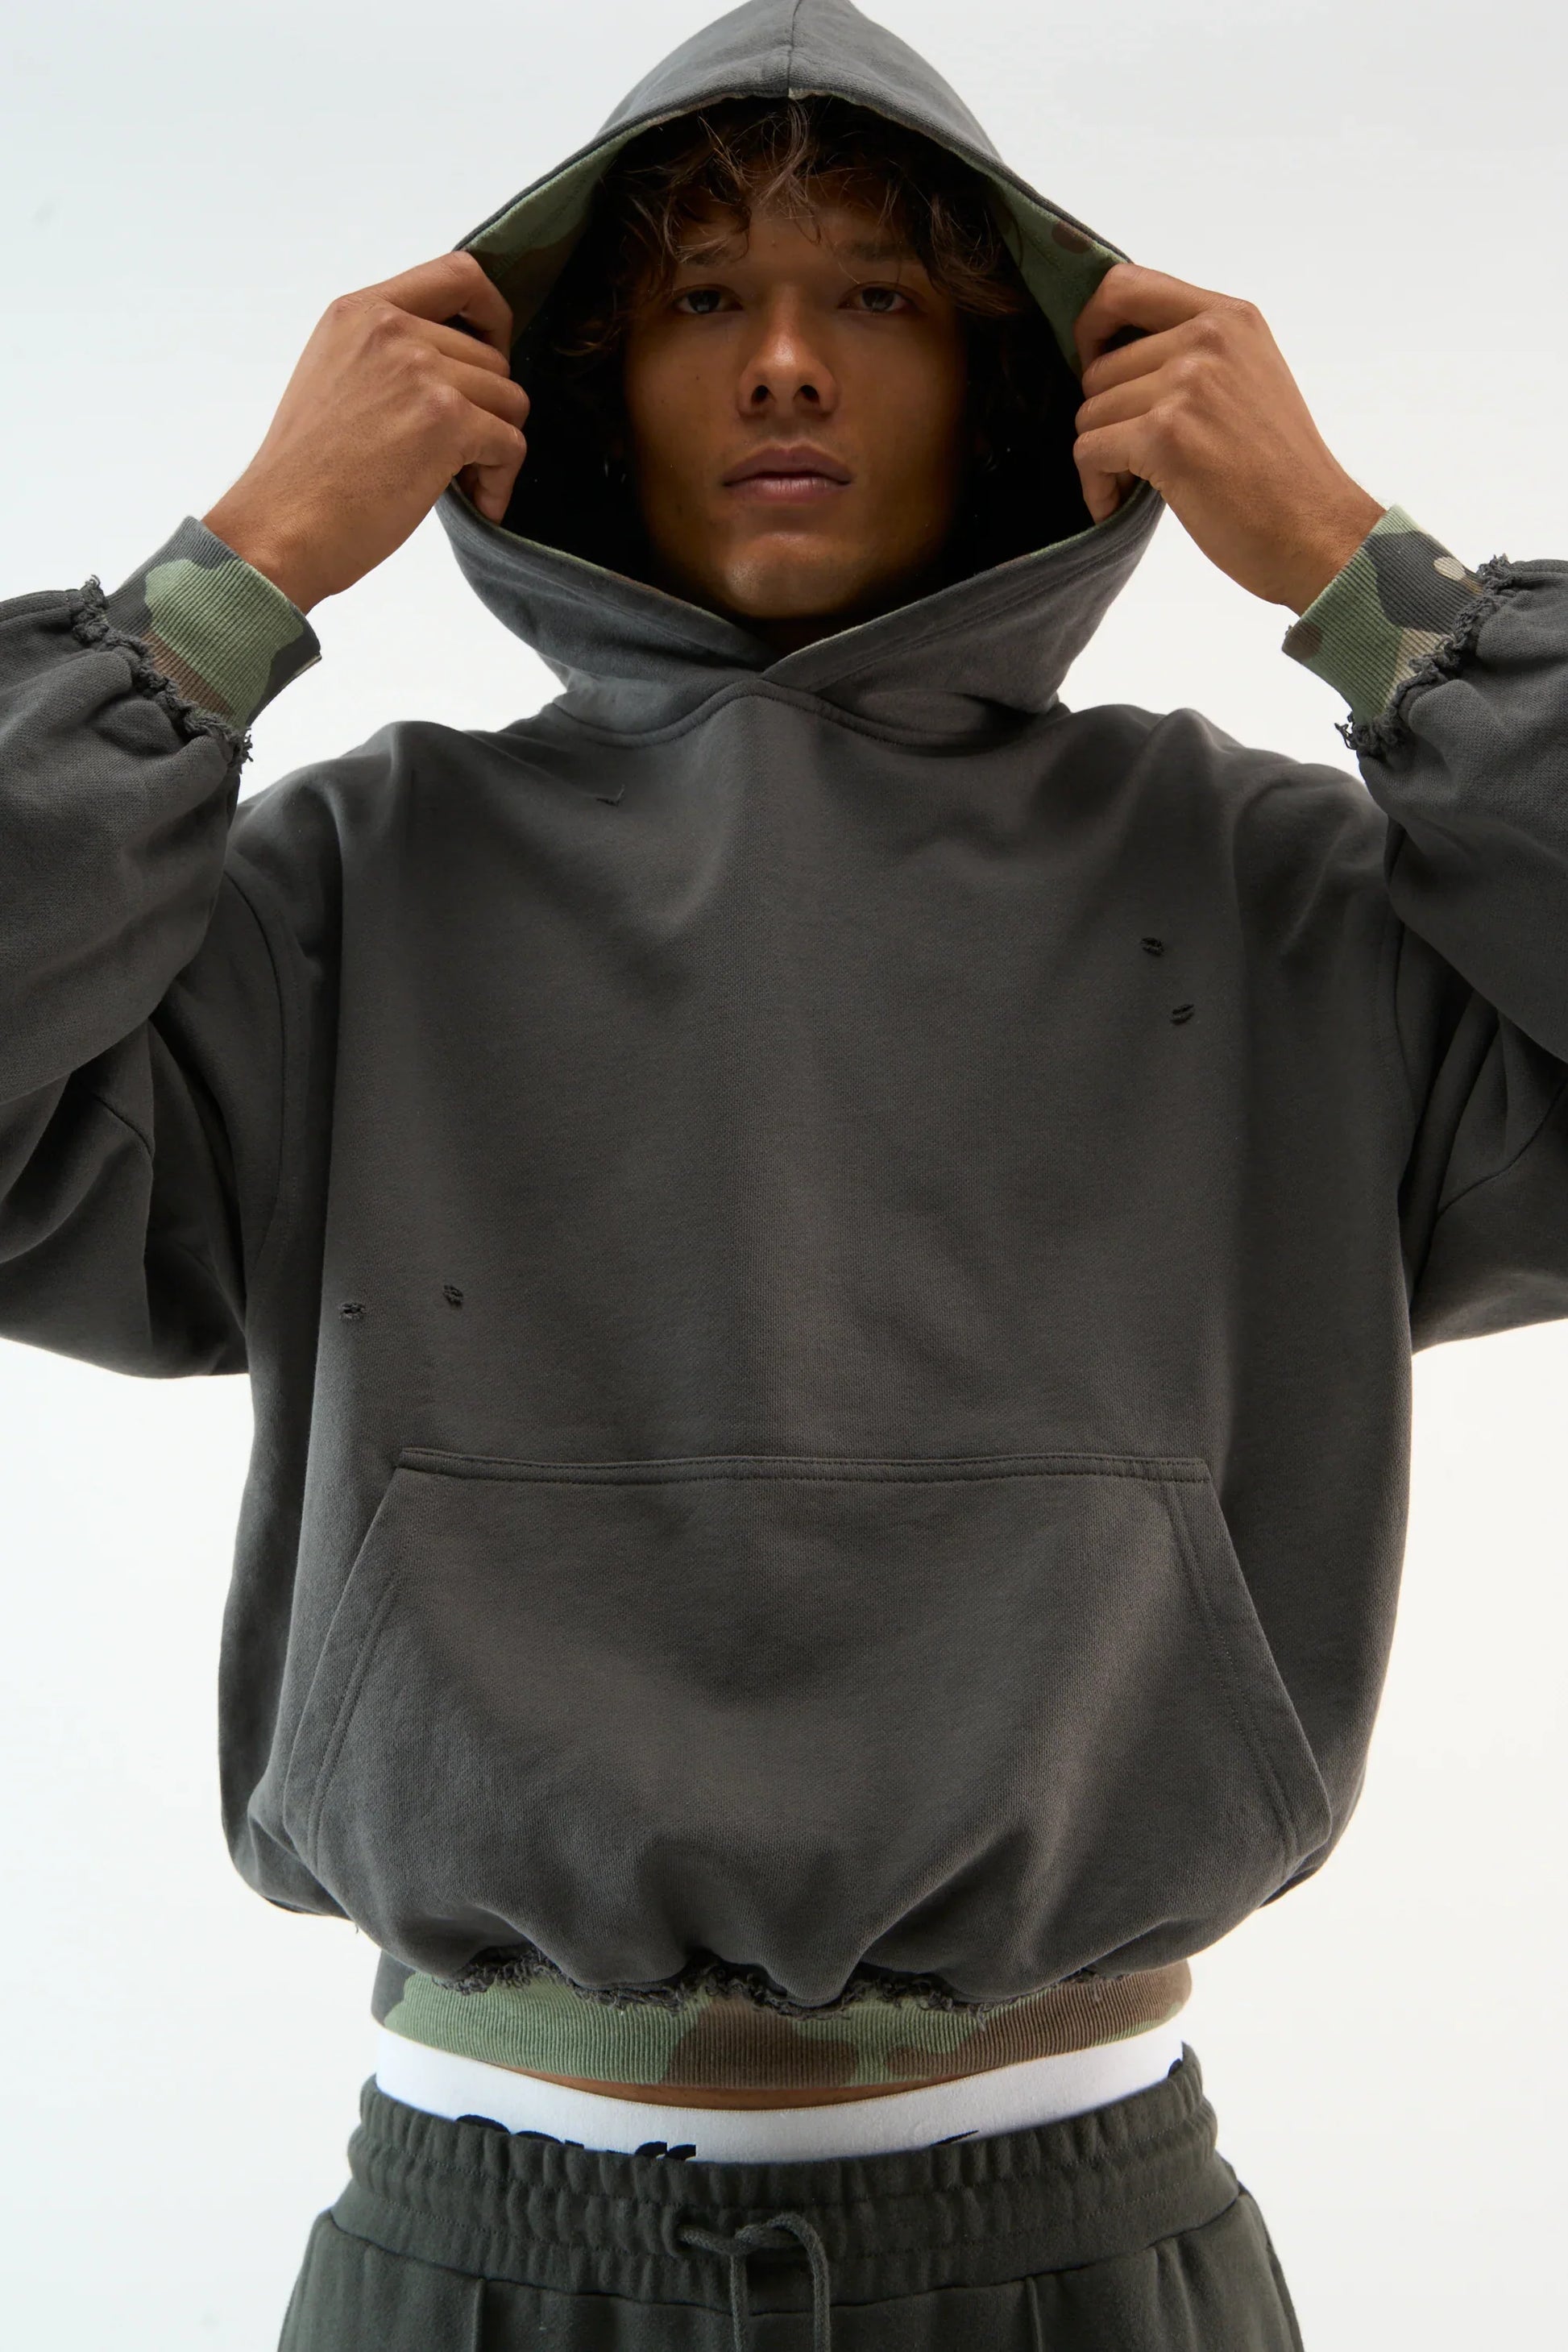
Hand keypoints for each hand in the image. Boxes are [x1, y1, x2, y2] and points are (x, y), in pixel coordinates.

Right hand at [202, 252, 528, 612]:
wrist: (281, 528)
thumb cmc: (306, 474)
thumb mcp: (334, 376)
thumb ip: (388, 353)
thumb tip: (456, 364)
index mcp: (362, 311)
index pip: (459, 275)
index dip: (493, 315)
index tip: (492, 354)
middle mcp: (391, 329)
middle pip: (492, 356)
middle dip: (488, 410)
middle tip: (458, 455)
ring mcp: (420, 371)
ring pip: (510, 400)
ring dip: (496, 447)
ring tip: (460, 481)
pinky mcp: (445, 420)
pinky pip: (511, 443)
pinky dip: (501, 480)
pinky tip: (477, 502)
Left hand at [1072, 262, 1384, 614]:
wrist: (1316, 532)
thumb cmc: (1280, 473)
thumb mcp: (1249, 379)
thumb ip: (1194, 353)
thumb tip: (1113, 354)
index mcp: (1229, 317)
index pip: (1125, 287)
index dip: (1091, 326)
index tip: (1094, 365)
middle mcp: (1209, 338)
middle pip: (1099, 367)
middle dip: (1105, 418)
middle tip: (1136, 456)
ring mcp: (1188, 384)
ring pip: (1089, 412)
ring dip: (1103, 456)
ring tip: (1142, 481)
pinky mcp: (1167, 435)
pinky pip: (1089, 452)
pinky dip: (1096, 487)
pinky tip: (1121, 503)